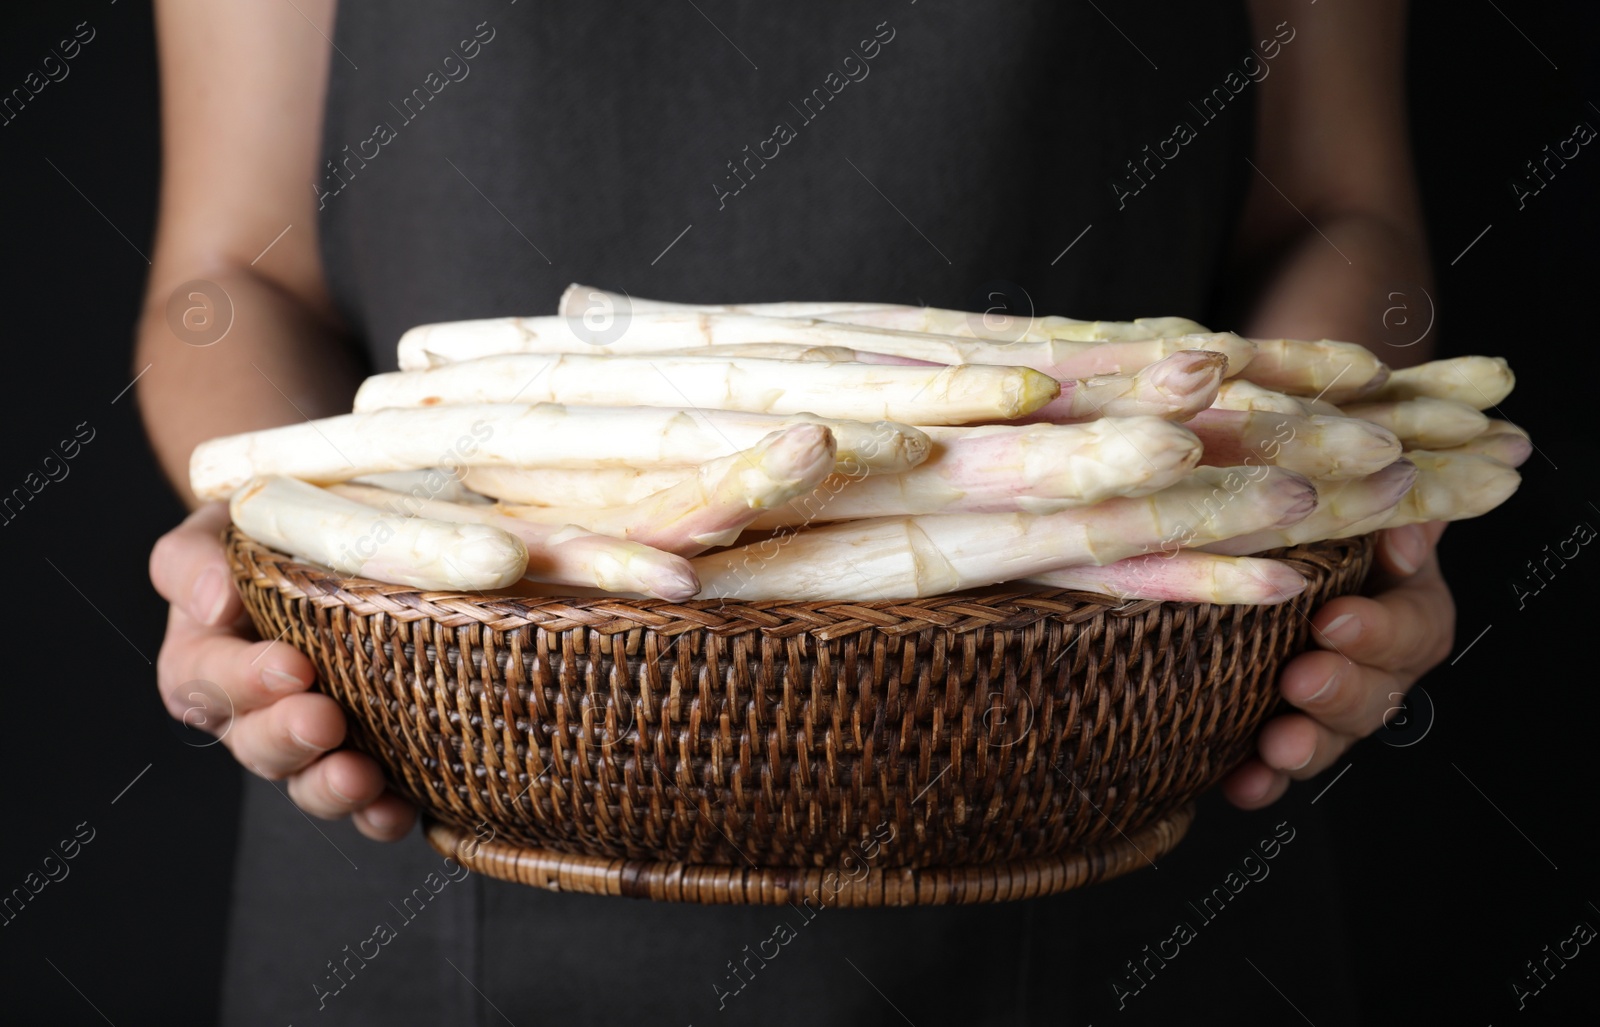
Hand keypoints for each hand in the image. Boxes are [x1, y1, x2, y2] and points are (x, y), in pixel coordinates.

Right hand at [150, 503, 415, 839]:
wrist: (331, 536)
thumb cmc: (268, 535)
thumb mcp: (218, 530)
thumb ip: (194, 561)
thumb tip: (214, 602)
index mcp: (206, 659)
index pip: (205, 680)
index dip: (244, 681)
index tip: (292, 666)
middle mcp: (254, 712)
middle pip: (256, 743)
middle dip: (289, 739)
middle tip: (325, 721)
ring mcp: (311, 740)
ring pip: (308, 781)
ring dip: (332, 788)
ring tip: (362, 779)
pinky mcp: (368, 753)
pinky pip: (369, 799)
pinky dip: (382, 813)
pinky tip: (403, 812)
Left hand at [1221, 522, 1453, 807]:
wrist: (1258, 542)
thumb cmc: (1310, 514)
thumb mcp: (1352, 503)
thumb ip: (1386, 514)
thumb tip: (1403, 538)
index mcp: (1404, 607)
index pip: (1412, 627)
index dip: (1378, 631)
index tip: (1334, 621)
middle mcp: (1372, 663)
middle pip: (1376, 694)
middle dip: (1340, 692)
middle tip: (1302, 679)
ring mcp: (1326, 704)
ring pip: (1330, 737)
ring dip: (1306, 746)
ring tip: (1277, 745)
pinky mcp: (1277, 729)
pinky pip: (1273, 766)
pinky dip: (1259, 779)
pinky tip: (1240, 783)